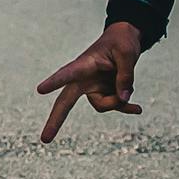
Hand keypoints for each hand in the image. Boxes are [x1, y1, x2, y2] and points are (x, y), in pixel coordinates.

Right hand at [36, 21, 144, 142]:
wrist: (125, 39)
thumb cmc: (121, 41)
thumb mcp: (127, 53)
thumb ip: (125, 75)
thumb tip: (123, 99)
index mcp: (84, 64)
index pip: (68, 74)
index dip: (55, 82)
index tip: (40, 89)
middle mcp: (83, 79)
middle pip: (65, 102)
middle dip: (55, 120)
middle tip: (45, 139)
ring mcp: (92, 87)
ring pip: (103, 105)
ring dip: (118, 101)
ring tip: (128, 85)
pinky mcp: (103, 92)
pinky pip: (113, 106)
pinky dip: (125, 107)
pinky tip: (138, 109)